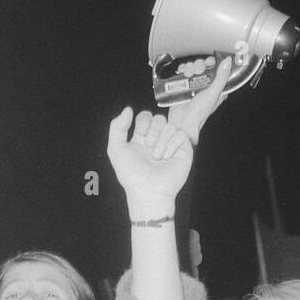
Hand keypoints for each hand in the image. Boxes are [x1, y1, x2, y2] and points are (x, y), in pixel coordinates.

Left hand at [107, 91, 208, 212]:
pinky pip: (180, 135)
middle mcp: (157, 138)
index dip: (143, 121)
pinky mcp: (183, 149)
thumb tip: (128, 108)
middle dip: (153, 131)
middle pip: (159, 118)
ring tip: (157, 157)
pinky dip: (172, 145)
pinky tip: (167, 157)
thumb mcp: (116, 149)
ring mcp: (171, 143)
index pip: (145, 116)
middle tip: (149, 148)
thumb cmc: (131, 174)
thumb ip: (117, 127)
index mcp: (142, 137)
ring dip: (161, 141)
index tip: (140, 135)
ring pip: (170, 126)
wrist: (148, 191)